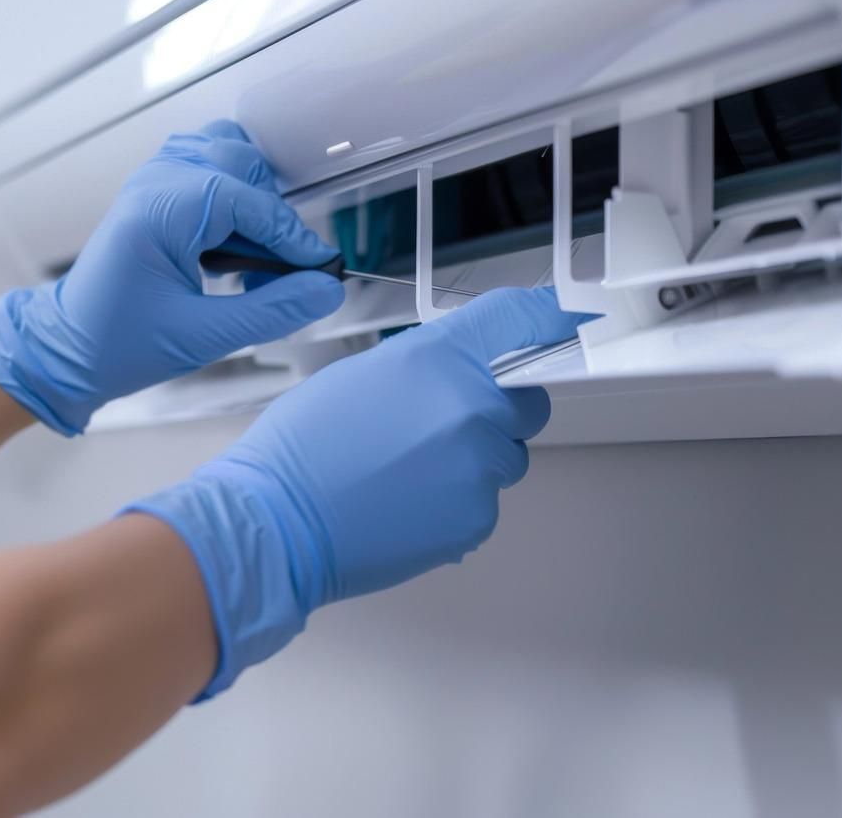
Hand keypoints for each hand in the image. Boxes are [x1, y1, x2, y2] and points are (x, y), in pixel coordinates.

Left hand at [0, 120, 344, 434]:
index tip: (320, 270)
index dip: (291, 236)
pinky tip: (234, 242)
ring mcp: (153, 180)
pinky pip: (208, 166)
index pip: (248, 201)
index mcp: (159, 212)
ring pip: (227, 155)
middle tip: (282, 273)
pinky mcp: (156, 191)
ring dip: (253, 198)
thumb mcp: (203, 337)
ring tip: (254, 256)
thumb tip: (325, 290)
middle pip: (241, 164)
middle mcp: (154, 183)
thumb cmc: (120, 343)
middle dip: (272, 217)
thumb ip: (272, 310)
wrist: (69, 349)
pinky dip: (234, 193)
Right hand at [128, 287, 589, 695]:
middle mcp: (471, 408)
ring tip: (410, 473)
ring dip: (475, 461)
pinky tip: (407, 503)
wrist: (278, 522)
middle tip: (443, 427)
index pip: (518, 320)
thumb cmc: (302, 449)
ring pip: (507, 457)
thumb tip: (459, 370)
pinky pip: (485, 502)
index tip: (564, 321)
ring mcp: (479, 467)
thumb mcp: (361, 373)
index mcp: (439, 359)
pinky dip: (457, 504)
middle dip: (498, 410)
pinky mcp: (476, 518)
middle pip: (529, 401)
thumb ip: (426, 364)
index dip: (545, 319)